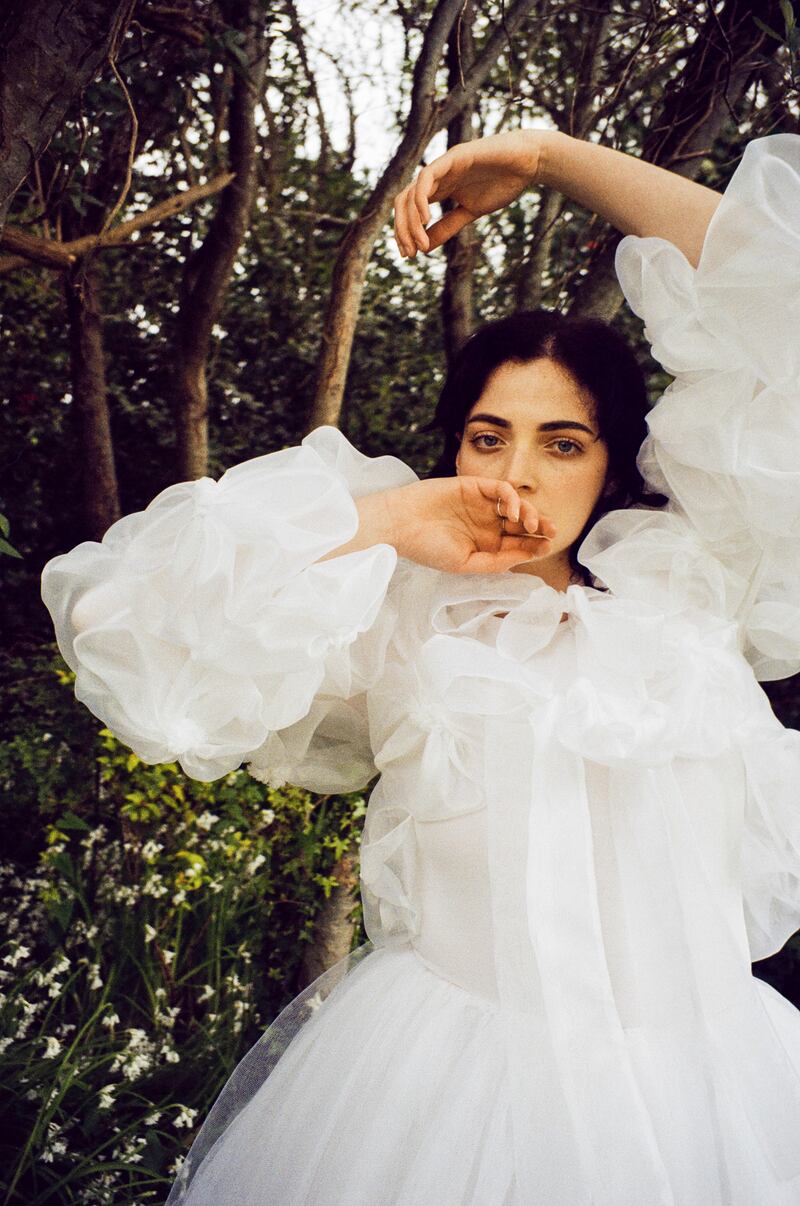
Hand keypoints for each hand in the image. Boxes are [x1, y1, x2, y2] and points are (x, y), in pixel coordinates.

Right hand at [381, 475, 555, 573]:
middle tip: (552, 531)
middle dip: (539, 527)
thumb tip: (525, 557)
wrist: (401, 524)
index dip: (535, 545)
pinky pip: (500, 489)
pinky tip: (512, 512)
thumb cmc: (427, 548)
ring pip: (515, 505)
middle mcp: (486, 524)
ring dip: (528, 513)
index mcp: (485, 545)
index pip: (517, 544)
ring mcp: (481, 504)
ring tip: (530, 524)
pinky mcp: (474, 486)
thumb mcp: (464, 564)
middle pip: (521, 524)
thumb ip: (495, 562)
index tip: (547, 547)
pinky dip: (511, 498)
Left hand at [393, 130, 542, 257]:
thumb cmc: (502, 184)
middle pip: (403, 202)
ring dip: (411, 221)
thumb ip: (447, 227)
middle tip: (409, 253)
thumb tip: (424, 247)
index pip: (410, 210)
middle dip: (402, 230)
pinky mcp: (453, 157)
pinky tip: (426, 219)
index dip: (404, 232)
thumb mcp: (470, 212)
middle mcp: (435, 178)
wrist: (526, 163)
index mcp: (438, 189)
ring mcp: (443, 166)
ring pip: (412, 193)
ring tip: (419, 243)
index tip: (410, 255)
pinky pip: (427, 177)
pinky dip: (421, 198)